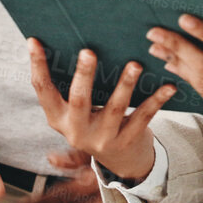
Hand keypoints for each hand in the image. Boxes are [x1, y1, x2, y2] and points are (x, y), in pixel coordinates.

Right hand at [28, 39, 177, 181]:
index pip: (43, 90)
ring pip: (114, 109)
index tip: (34, 41)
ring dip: (125, 85)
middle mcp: (77, 131)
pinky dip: (156, 100)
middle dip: (84, 75)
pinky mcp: (127, 141)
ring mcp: (103, 138)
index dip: (37, 66)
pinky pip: (143, 117)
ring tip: (135, 64)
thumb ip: (70, 87)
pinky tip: (168, 86)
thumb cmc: (95, 122)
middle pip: (79, 100)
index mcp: (58, 118)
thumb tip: (64, 44)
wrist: (121, 161)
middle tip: (88, 51)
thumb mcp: (75, 112)